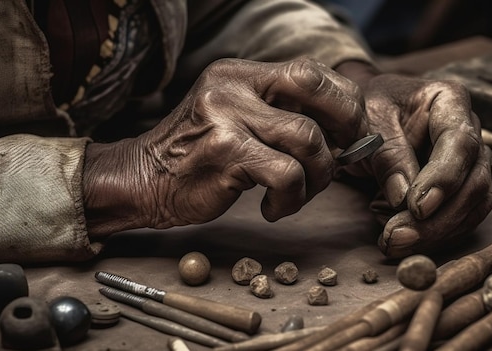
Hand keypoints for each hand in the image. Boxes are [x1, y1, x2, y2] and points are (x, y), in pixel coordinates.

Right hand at [83, 58, 367, 235]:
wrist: (141, 179)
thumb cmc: (198, 155)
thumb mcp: (237, 119)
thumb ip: (281, 117)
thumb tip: (346, 137)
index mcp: (242, 73)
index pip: (311, 71)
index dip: (343, 102)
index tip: (349, 135)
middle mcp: (234, 84)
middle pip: (315, 86)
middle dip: (346, 124)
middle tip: (341, 157)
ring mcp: (228, 115)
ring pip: (308, 140)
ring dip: (317, 177)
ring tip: (296, 194)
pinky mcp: (226, 151)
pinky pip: (287, 174)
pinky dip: (291, 199)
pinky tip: (273, 208)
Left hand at [336, 62, 491, 257]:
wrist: (367, 118)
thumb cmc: (367, 112)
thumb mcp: (368, 123)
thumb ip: (386, 155)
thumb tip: (403, 198)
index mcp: (449, 100)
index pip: (460, 143)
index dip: (443, 179)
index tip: (417, 207)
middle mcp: (470, 130)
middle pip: (474, 181)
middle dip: (438, 218)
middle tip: (397, 237)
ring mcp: (471, 161)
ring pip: (473, 205)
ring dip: (437, 233)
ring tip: (395, 244)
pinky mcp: (463, 187)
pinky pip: (463, 217)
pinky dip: (437, 236)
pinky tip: (406, 242)